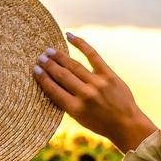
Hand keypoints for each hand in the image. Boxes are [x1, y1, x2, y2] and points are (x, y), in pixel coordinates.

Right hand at [33, 33, 156, 153]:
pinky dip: (80, 44)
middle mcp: (85, 95)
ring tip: (49, 51)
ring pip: (74, 65)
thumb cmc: (100, 123)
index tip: (35, 70)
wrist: (126, 124)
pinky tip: (70, 36)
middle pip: (62, 75)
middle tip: (40, 58)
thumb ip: (68, 103)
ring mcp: (97, 84)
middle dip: (49, 65)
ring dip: (59, 57)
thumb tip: (53, 83)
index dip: (43, 79)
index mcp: (75, 109)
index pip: (54, 90)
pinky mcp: (108, 75)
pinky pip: (92, 55)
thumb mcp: (80, 119)